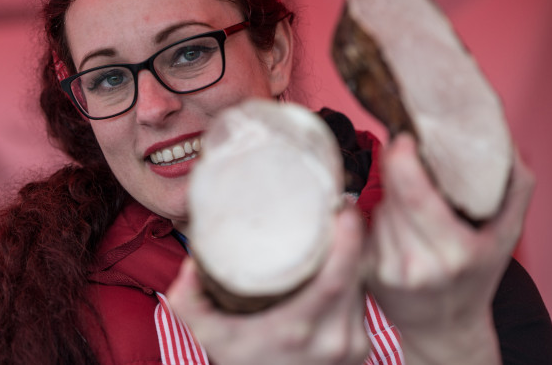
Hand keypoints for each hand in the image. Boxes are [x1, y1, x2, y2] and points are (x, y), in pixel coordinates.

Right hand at [167, 206, 369, 364]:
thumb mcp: (207, 335)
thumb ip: (188, 299)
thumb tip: (192, 261)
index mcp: (297, 330)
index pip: (337, 278)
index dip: (348, 240)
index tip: (343, 209)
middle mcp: (334, 339)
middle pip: (356, 274)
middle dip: (353, 237)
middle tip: (339, 205)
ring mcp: (353, 345)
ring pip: (363, 285)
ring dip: (356, 255)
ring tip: (341, 225)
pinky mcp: (361, 347)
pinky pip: (363, 299)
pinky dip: (355, 275)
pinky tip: (345, 257)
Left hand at [367, 134, 534, 364]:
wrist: (443, 325)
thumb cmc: (477, 273)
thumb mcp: (507, 233)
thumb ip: (513, 185)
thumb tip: (500, 137)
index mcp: (455, 252)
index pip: (414, 196)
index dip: (401, 161)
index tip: (403, 139)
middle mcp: (417, 264)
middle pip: (393, 197)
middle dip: (397, 171)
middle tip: (407, 159)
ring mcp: (387, 270)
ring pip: (378, 208)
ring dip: (390, 196)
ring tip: (411, 206)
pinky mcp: (365, 271)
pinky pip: (365, 225)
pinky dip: (379, 215)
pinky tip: (396, 225)